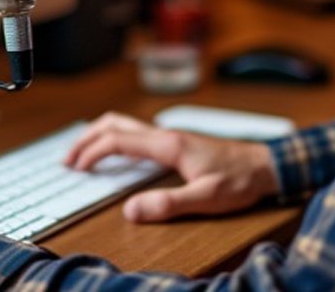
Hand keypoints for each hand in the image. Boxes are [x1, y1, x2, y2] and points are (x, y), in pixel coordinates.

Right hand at [64, 112, 279, 222]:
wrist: (266, 166)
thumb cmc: (241, 181)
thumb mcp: (206, 198)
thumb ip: (168, 204)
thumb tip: (130, 211)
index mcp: (168, 144)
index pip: (118, 139)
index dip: (92, 151)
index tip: (75, 167)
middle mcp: (167, 134)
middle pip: (116, 124)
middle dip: (88, 138)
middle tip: (68, 159)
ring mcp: (172, 136)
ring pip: (126, 124)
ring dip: (101, 135)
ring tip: (84, 155)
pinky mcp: (178, 142)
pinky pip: (138, 133)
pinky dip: (117, 139)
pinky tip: (118, 155)